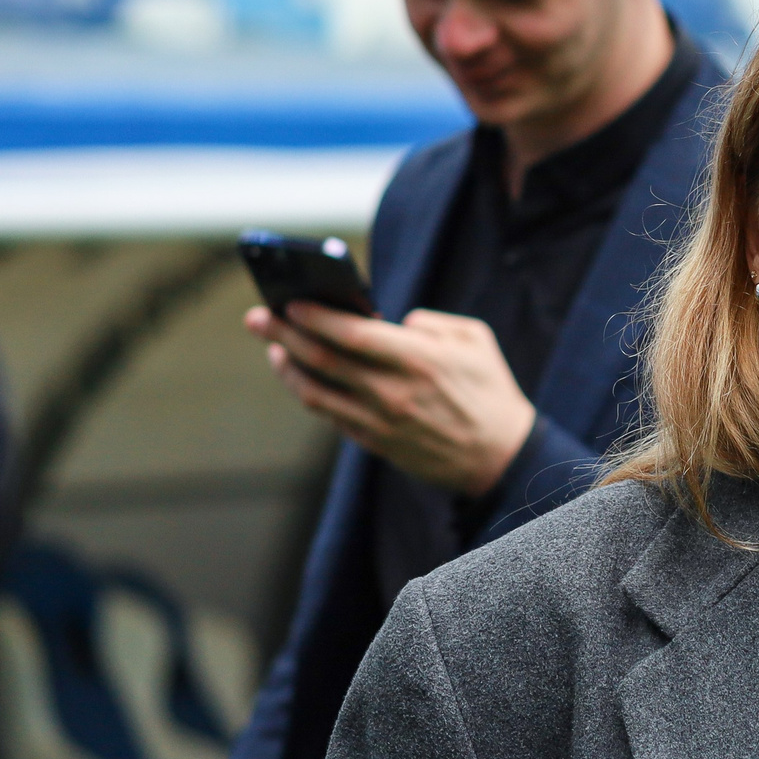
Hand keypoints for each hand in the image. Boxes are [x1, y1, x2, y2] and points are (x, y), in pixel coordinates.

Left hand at [248, 303, 535, 494]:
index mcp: (420, 360)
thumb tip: (393, 321)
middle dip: (284, 334)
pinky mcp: (375, 442)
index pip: (354, 334)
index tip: (290, 301)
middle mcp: (393, 392)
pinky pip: (330, 414)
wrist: (500, 457)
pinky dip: (308, 392)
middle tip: (258, 316)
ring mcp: (380, 421)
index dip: (317, 317)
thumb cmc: (490, 391)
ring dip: (288, 366)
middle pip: (323, 359)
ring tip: (273, 346)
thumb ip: (431, 322)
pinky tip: (298, 375)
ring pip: (316, 391)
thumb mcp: (475, 341)